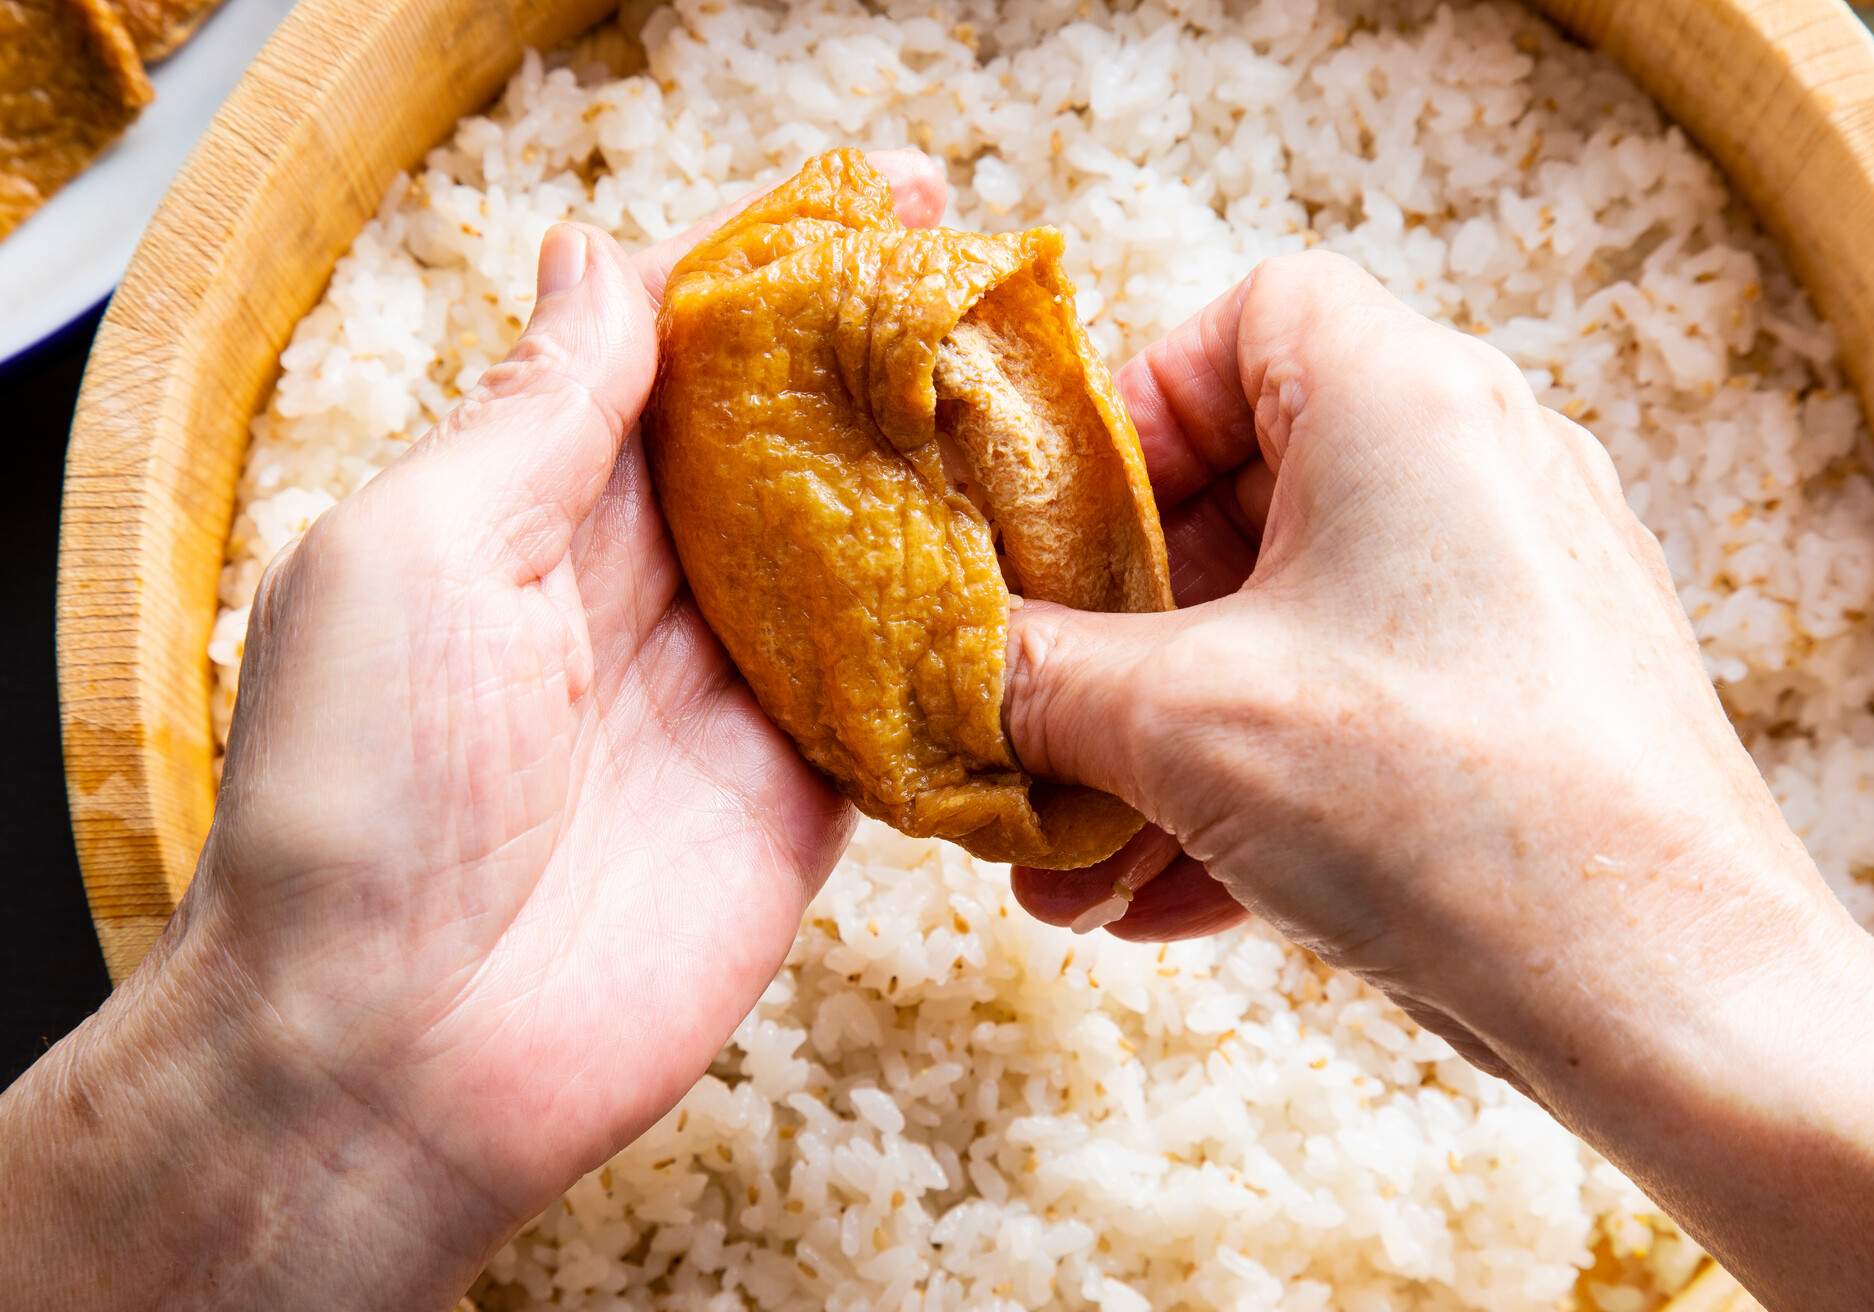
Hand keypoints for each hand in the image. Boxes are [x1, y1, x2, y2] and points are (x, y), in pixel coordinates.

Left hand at [0, 152, 946, 1309]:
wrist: (401, 1052)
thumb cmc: (364, 792)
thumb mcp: (420, 552)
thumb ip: (533, 415)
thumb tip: (592, 257)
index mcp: (536, 509)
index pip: (672, 356)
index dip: (769, 270)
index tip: (870, 200)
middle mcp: (645, 589)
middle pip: (786, 440)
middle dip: (876, 351)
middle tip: (981, 269)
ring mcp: (735, 693)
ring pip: (865, 553)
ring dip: (942, 474)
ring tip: (1038, 383)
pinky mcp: (808, 796)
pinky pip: (908, 694)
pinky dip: (971, 633)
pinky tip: (1043, 560)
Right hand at [1000, 252, 1873, 1309]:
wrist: (1669, 999)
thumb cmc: (1450, 808)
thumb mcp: (1182, 723)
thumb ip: (1033, 671)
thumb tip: (945, 658)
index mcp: (1405, 404)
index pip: (1245, 320)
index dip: (1130, 416)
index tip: (1059, 537)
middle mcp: (1475, 473)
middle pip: (1247, 497)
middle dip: (1119, 631)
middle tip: (1037, 715)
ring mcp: (1511, 595)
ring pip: (1288, 630)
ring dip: (1164, 739)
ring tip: (1071, 859)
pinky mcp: (1526, 706)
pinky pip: (1349, 713)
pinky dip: (1249, 785)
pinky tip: (1154, 897)